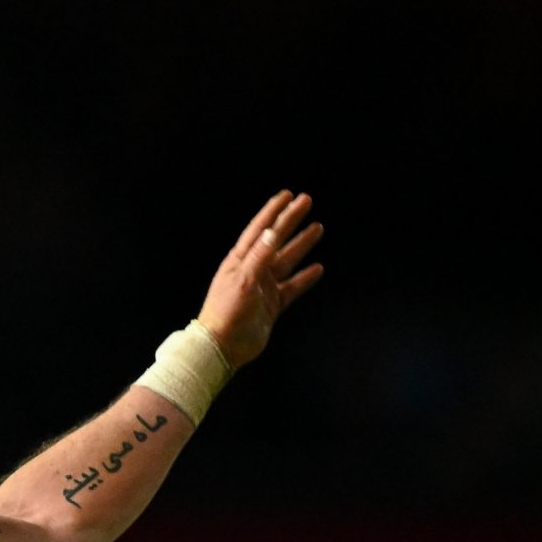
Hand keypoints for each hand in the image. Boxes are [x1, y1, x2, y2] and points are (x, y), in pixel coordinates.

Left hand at [197, 190, 323, 369]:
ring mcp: (263, 287)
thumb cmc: (226, 311)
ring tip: (318, 228)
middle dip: (291, 220)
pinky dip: (304, 278)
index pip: (259, 230)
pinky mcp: (272, 305)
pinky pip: (292, 287)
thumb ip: (259, 256)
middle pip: (276, 240)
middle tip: (307, 201)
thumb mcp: (242, 280)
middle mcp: (252, 270)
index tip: (287, 195)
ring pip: (287, 260)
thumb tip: (272, 231)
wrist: (223, 346)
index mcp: (240, 260)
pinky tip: (317, 268)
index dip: (273, 211)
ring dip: (302, 245)